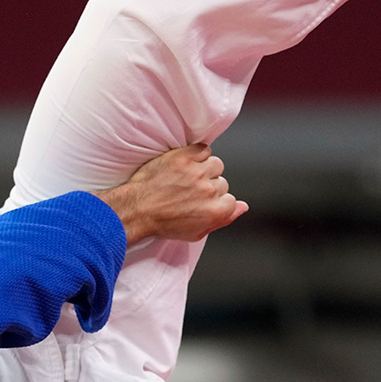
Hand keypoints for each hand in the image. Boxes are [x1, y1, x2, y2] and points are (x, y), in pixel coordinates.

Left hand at [95, 143, 246, 245]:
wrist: (137, 210)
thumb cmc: (163, 223)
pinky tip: (185, 164)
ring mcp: (197, 172)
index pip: (231, 199)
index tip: (200, 202)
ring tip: (186, 177)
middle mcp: (209, 191)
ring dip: (204, 168)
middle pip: (222, 182)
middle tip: (188, 191)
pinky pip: (203, 149)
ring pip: (215, 164)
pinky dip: (196, 154)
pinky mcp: (184, 157)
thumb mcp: (196, 233)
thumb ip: (223, 220)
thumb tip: (243, 207)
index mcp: (216, 211)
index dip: (216, 201)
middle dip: (208, 186)